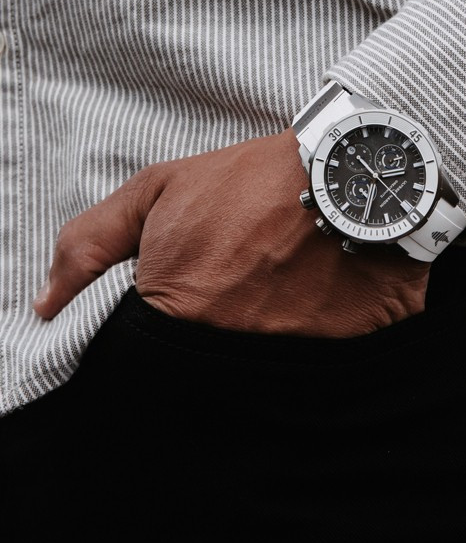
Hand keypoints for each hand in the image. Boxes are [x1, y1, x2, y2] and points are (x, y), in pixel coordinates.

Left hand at [33, 129, 430, 336]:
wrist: (343, 172)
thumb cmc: (247, 178)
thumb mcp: (158, 190)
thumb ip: (90, 246)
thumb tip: (45, 305)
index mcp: (177, 306)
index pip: (138, 355)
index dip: (152, 326)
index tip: (172, 301)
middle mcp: (227, 340)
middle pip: (190, 364)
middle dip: (198, 334)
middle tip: (223, 289)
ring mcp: (280, 350)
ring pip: (240, 370)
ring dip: (246, 338)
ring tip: (262, 291)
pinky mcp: (328, 351)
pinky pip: (294, 367)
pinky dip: (290, 341)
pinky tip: (296, 303)